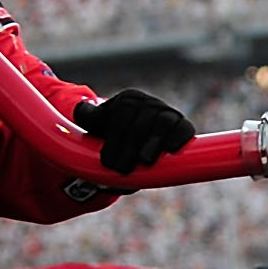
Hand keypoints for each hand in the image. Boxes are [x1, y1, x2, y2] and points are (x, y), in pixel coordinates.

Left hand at [74, 89, 194, 173]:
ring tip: (145, 161)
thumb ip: (87, 116)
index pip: (123, 113)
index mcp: (129, 99)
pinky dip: (179, 137)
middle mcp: (150, 103)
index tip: (108, 161)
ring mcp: (169, 113)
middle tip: (122, 168)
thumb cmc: (113, 133)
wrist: (135, 141)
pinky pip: (184, 128)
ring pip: (163, 123)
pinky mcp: (184, 126)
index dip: (115, 138)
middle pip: (142, 120)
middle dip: (131, 146)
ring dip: (154, 142)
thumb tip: (83, 110)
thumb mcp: (96, 124)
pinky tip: (171, 150)